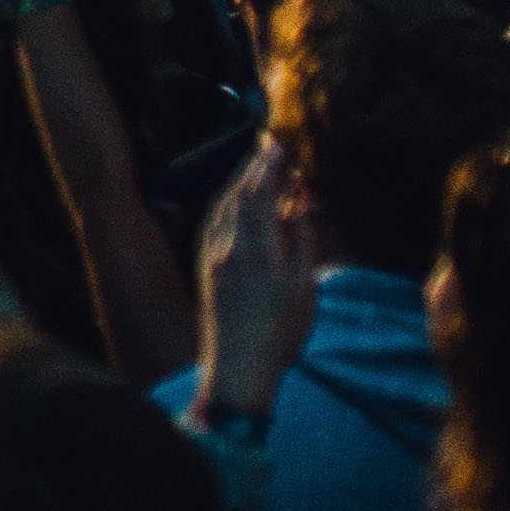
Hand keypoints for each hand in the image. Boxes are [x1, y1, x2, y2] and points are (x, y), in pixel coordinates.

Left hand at [195, 141, 321, 425]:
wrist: (236, 368)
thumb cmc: (279, 333)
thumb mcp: (303, 287)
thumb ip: (303, 239)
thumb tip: (305, 201)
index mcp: (256, 252)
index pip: (258, 194)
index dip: (268, 165)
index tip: (280, 144)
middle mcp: (228, 246)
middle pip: (237, 193)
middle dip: (254, 164)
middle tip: (270, 142)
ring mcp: (211, 254)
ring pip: (223, 203)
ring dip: (240, 178)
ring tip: (258, 161)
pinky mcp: (204, 263)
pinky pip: (215, 218)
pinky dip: (229, 198)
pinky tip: (238, 194)